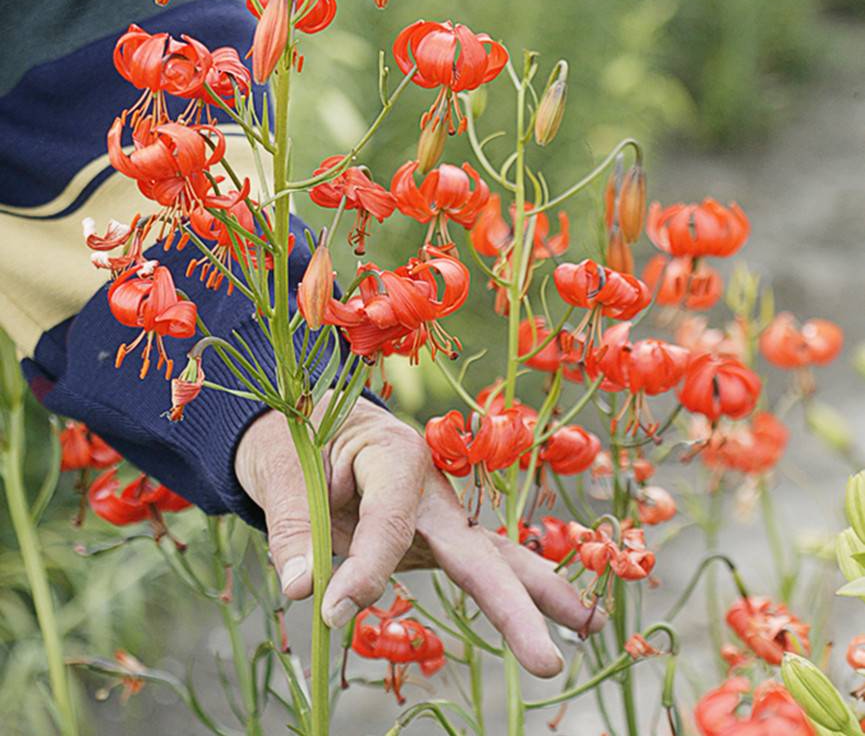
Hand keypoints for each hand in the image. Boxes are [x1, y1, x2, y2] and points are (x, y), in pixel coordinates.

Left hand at [235, 395, 604, 677]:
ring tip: (586, 628)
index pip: (390, 524)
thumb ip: (293, 528)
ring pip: (494, 557)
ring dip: (536, 596)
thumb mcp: (282, 473)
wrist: (308, 430)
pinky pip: (478, 566)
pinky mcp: (437, 540)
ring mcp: (440, 516)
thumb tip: (303, 591)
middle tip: (545, 660)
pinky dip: (515, 592)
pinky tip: (560, 617)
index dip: (364, 570)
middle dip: (511, 604)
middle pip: (475, 548)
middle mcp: (430, 487)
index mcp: (396, 455)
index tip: (330, 612)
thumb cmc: (297, 442)